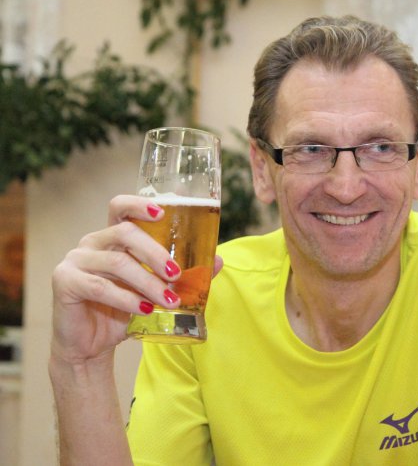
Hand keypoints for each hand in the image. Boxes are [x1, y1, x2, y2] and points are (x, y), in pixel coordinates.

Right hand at [50, 194, 222, 364]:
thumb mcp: (154, 289)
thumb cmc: (124, 310)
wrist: (91, 346)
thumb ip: (182, 274)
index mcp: (112, 237)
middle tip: (177, 274)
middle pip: (125, 233)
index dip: (139, 204)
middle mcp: (92, 243)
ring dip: (148, 282)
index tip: (163, 212)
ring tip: (170, 300)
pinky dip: (126, 299)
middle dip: (155, 253)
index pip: (120, 207)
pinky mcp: (65, 281)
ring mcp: (76, 260)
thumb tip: (218, 261)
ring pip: (117, 263)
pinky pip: (99, 287)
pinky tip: (144, 309)